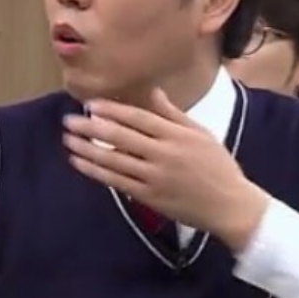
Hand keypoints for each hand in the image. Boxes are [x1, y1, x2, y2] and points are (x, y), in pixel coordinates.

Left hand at [62, 88, 270, 251]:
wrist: (229, 205)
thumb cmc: (218, 166)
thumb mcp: (201, 134)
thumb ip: (174, 114)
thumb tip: (154, 92)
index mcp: (177, 135)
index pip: (138, 118)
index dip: (112, 110)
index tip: (91, 105)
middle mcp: (163, 154)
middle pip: (121, 137)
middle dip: (91, 128)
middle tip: (68, 121)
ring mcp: (155, 177)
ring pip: (114, 160)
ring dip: (88, 150)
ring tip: (68, 141)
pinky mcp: (150, 197)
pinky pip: (117, 182)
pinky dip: (96, 172)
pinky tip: (80, 164)